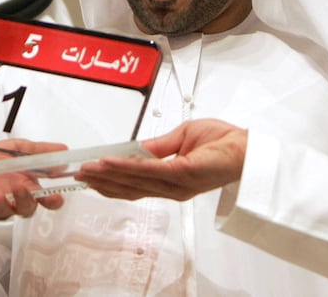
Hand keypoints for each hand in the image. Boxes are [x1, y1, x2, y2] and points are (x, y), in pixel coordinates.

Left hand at [0, 138, 66, 220]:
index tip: (55, 197)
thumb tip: (62, 149)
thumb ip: (37, 150)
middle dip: (25, 200)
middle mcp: (16, 200)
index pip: (46, 199)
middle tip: (21, 187)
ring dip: (3, 204)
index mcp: (28, 186)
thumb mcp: (15, 148)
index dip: (53, 200)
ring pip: (6, 213)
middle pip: (27, 208)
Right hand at [74, 119, 247, 200]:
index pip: (134, 185)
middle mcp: (172, 188)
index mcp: (171, 182)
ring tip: (87, 169)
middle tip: (78, 176)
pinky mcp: (183, 173)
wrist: (249, 148)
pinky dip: (126, 166)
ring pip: (134, 180)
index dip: (110, 181)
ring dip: (107, 174)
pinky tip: (109, 162)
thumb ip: (157, 147)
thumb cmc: (222, 143)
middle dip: (102, 181)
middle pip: (129, 188)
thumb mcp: (181, 139)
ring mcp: (176, 183)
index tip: (90, 175)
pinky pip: (148, 170)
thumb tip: (134, 149)